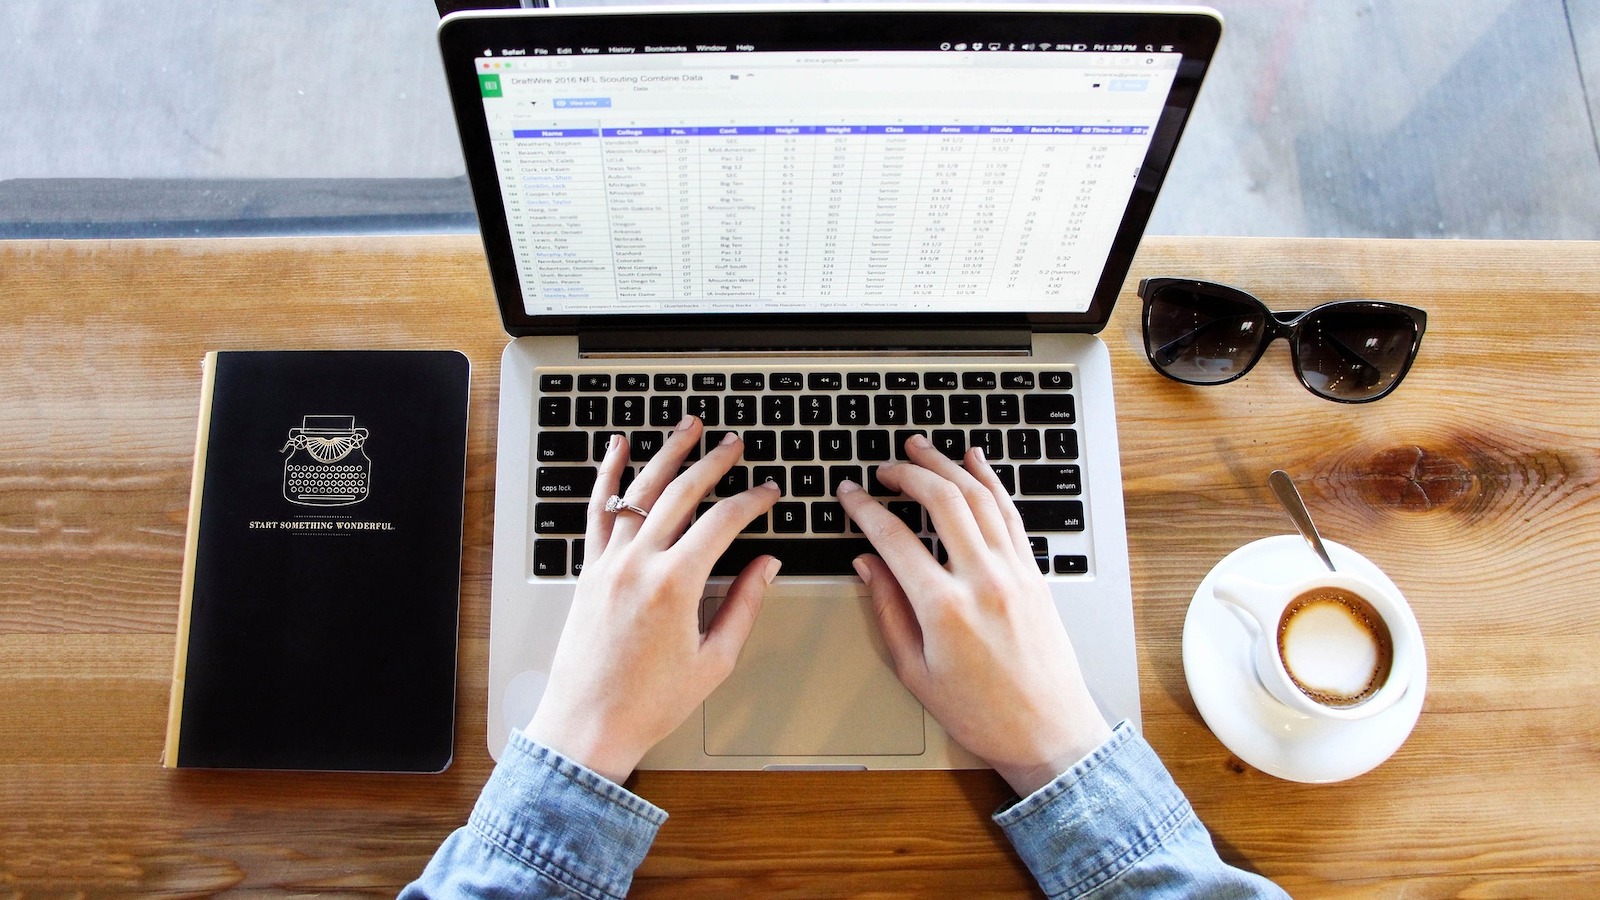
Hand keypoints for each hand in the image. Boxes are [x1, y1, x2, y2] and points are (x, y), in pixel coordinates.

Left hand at [526, 417, 780, 783]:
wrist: (588, 725)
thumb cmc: (650, 703)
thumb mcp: (714, 660)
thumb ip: (743, 605)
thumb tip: (766, 565)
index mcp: (676, 585)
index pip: (723, 522)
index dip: (752, 501)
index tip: (769, 492)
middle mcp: (639, 564)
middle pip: (682, 493)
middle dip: (714, 462)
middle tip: (735, 444)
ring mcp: (608, 563)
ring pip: (640, 490)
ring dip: (667, 453)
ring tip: (688, 427)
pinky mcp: (588, 571)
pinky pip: (598, 511)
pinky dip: (608, 475)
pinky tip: (618, 447)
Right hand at [837, 435, 1111, 796]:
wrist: (1049, 733)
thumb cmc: (982, 714)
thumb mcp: (915, 672)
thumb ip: (888, 611)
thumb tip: (867, 564)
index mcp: (945, 609)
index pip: (894, 539)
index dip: (865, 509)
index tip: (849, 494)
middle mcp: (984, 581)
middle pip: (942, 502)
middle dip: (907, 474)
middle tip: (884, 467)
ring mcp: (1015, 573)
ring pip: (980, 497)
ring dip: (947, 466)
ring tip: (921, 448)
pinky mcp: (1035, 574)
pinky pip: (1010, 514)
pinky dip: (991, 482)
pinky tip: (976, 462)